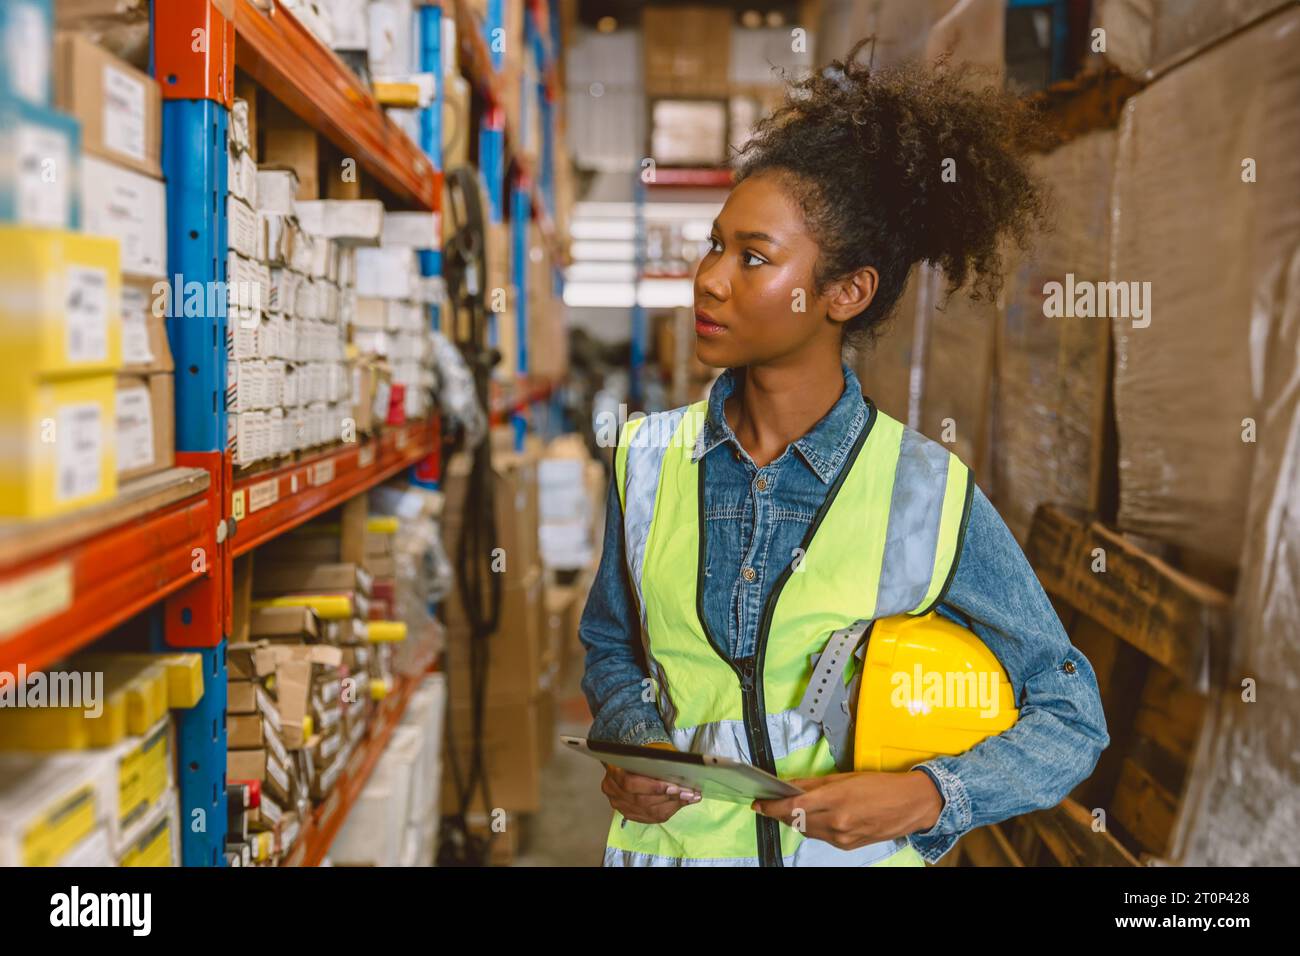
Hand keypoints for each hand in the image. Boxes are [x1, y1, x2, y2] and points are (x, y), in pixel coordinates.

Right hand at [601, 741, 701, 823]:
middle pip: (642, 801)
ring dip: (673, 805)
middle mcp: (613, 792)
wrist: (629, 762)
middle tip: (689, 793)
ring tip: (691, 797)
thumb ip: (657, 761)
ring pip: (649, 812)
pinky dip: (670, 810)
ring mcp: (621, 806)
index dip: (653, 787)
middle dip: (669, 797)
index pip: (631, 783)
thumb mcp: (646, 752)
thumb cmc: (640, 754)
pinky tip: (682, 803)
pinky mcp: (630, 814)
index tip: (675, 787)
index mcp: (613, 772)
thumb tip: (680, 768)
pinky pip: (652, 817)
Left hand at [750, 770, 942, 849]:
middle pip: (796, 820)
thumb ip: (816, 783)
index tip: (758, 803)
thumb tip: (791, 785)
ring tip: (788, 809)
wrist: (911, 805)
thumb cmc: (881, 785)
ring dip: (794, 820)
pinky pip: (821, 837)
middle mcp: (837, 821)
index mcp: (836, 799)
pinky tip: (810, 817)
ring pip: (806, 830)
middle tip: (769, 803)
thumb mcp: (846, 776)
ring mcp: (842, 836)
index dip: (772, 807)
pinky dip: (811, 827)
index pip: (794, 806)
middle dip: (780, 812)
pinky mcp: (848, 845)